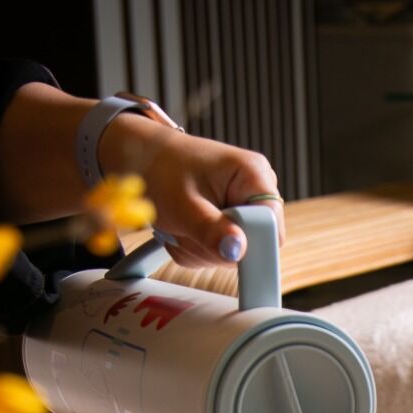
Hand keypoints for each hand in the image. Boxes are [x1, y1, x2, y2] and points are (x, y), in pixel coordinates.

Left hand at [101, 117, 284, 268]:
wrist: (140, 159)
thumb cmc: (159, 169)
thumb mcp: (184, 205)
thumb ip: (211, 231)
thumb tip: (237, 251)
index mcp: (253, 175)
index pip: (272, 228)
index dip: (249, 243)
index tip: (220, 244)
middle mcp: (254, 191)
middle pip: (253, 245)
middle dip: (218, 247)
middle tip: (190, 228)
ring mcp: (242, 207)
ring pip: (234, 253)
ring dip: (203, 249)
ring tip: (183, 226)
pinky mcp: (230, 220)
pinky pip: (221, 252)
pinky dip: (198, 248)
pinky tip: (185, 229)